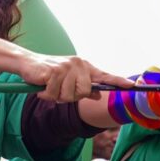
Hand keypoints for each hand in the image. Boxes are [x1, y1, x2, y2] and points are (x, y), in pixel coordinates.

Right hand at [18, 53, 132, 101]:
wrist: (28, 63)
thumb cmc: (49, 74)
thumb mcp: (68, 81)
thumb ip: (84, 87)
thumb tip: (98, 94)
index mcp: (84, 66)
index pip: (104, 75)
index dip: (118, 81)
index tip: (132, 85)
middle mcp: (77, 64)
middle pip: (83, 92)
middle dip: (70, 97)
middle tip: (58, 90)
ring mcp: (66, 67)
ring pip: (68, 96)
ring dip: (56, 96)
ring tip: (49, 87)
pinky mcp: (53, 71)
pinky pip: (54, 93)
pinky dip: (46, 94)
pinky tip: (42, 86)